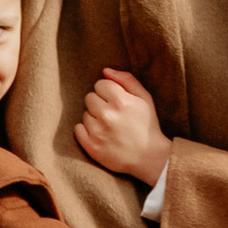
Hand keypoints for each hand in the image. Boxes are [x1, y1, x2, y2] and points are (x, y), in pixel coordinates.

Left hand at [75, 66, 168, 183]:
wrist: (149, 157)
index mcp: (121, 101)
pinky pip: (78, 129)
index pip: (100, 84)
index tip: (117, 101)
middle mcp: (107, 115)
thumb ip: (126, 79)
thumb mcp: (144, 98)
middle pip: (90, 97)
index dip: (109, 91)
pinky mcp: (91, 146)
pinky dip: (86, 131)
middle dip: (100, 103)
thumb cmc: (147, 124)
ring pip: (85, 114)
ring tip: (109, 126)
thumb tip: (105, 71)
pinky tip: (101, 134)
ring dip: (95, 118)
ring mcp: (98, 132)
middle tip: (113, 114)